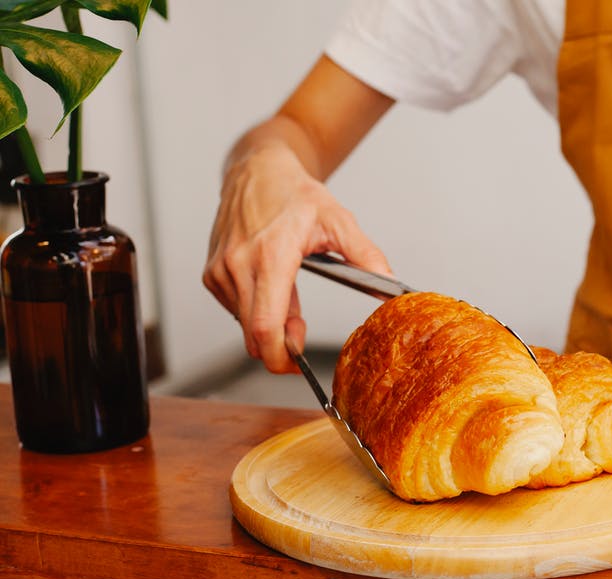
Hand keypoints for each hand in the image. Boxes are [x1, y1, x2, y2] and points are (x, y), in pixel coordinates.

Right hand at [203, 141, 390, 372]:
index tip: (298, 366)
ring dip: (270, 325)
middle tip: (303, 329)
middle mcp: (238, 266)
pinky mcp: (212, 275)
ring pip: (244, 325)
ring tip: (290, 294)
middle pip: (254, 335)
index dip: (281, 356)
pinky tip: (271, 286)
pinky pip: (234, 310)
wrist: (257, 171)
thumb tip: (391, 287)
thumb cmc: (294, 194)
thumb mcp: (339, 221)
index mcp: (270, 256)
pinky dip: (255, 310)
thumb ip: (366, 256)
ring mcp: (221, 272)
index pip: (265, 326)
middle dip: (281, 345)